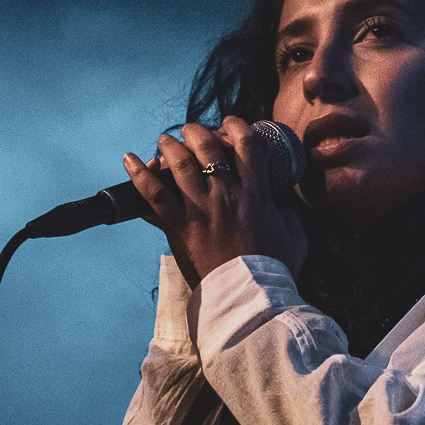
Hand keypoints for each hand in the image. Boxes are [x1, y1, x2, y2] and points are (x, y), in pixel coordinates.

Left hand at [123, 116, 306, 286]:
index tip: (230, 125)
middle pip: (208, 147)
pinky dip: (138, 175)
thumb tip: (284, 207)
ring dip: (170, 146)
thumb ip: (289, 216)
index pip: (247, 145)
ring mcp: (201, 210)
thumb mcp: (295, 237)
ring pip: (179, 164)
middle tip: (192, 132)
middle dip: (198, 132)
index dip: (236, 126)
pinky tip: (129, 159)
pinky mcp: (180, 228)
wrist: (251, 299)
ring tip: (165, 141)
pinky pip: (153, 196)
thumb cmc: (275, 271)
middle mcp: (227, 196)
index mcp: (256, 195)